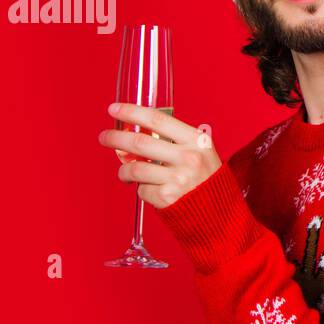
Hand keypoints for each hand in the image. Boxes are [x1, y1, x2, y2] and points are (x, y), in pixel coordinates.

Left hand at [98, 103, 222, 209]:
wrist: (219, 214)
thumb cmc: (207, 181)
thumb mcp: (201, 153)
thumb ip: (175, 142)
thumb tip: (137, 133)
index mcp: (196, 141)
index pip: (158, 120)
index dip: (132, 112)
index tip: (114, 109)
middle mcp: (188, 157)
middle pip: (140, 142)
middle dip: (115, 138)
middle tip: (104, 137)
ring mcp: (177, 178)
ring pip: (134, 168)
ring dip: (123, 170)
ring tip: (124, 173)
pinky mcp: (167, 198)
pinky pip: (142, 190)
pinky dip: (141, 190)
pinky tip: (150, 190)